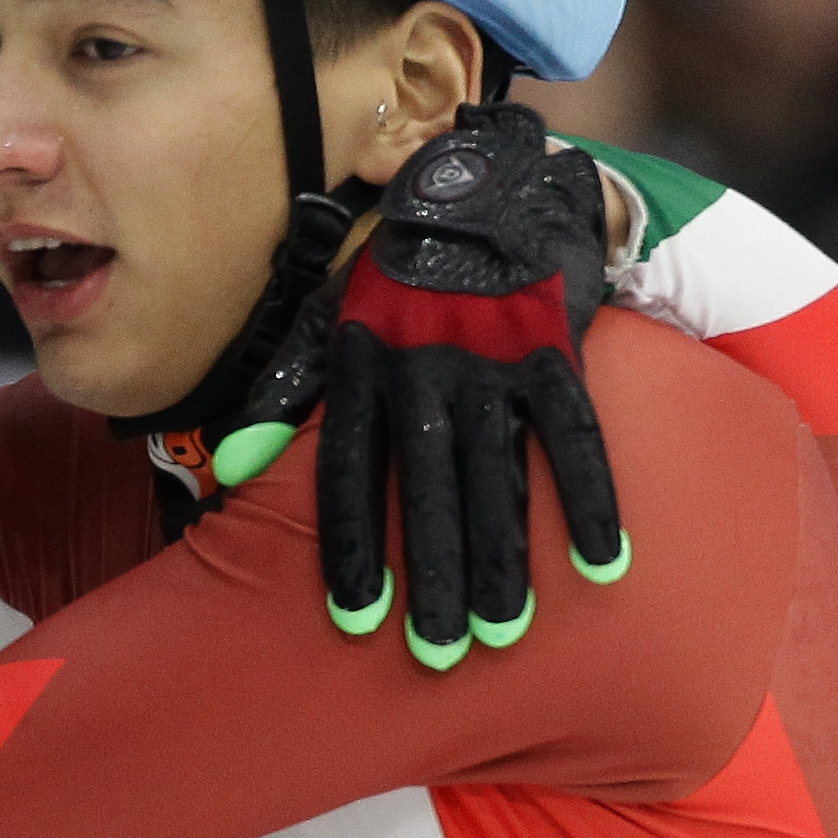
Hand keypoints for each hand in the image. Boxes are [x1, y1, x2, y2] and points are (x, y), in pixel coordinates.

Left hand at [214, 105, 629, 667]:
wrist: (485, 183)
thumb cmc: (396, 269)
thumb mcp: (326, 314)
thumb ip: (282, 390)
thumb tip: (233, 468)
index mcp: (365, 364)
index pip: (351, 469)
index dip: (351, 543)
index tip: (354, 615)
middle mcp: (425, 366)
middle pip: (427, 487)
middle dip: (431, 573)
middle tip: (434, 653)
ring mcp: (492, 358)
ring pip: (497, 472)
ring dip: (503, 556)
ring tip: (502, 630)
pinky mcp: (552, 348)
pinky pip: (575, 433)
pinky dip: (592, 496)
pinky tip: (604, 564)